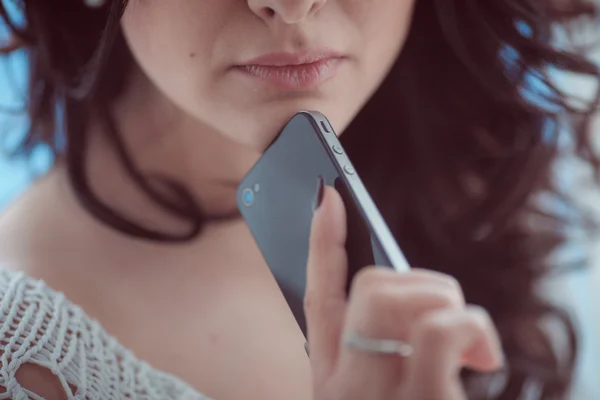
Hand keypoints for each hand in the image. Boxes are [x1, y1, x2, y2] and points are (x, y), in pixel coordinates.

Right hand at [304, 183, 503, 399]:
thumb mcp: (384, 391)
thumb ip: (383, 348)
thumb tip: (417, 294)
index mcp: (332, 378)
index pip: (317, 299)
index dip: (321, 243)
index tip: (327, 197)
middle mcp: (344, 385)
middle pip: (366, 288)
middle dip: (420, 283)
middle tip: (448, 316)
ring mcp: (376, 394)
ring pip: (397, 298)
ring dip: (449, 305)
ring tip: (471, 348)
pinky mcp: (421, 399)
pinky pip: (440, 328)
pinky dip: (474, 328)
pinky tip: (484, 358)